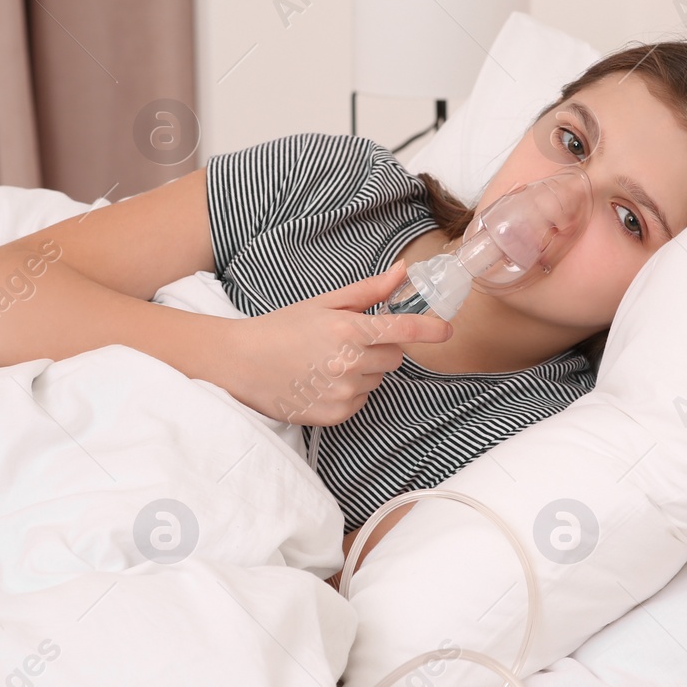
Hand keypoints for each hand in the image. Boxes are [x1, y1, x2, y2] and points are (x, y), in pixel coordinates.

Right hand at [224, 260, 452, 425]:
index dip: (430, 330)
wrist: (240, 364)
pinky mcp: (335, 415)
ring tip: (327, 362)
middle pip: (394, 357)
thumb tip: (403, 271)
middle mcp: (349, 363)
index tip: (446, 330)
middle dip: (381, 348)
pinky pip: (361, 401)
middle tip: (349, 341)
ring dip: (364, 371)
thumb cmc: (281, 328)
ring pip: (378, 380)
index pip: (403, 331)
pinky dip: (350, 392)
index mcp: (348, 329)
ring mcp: (343, 392)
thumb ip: (368, 291)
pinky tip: (322, 381)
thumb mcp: (323, 303)